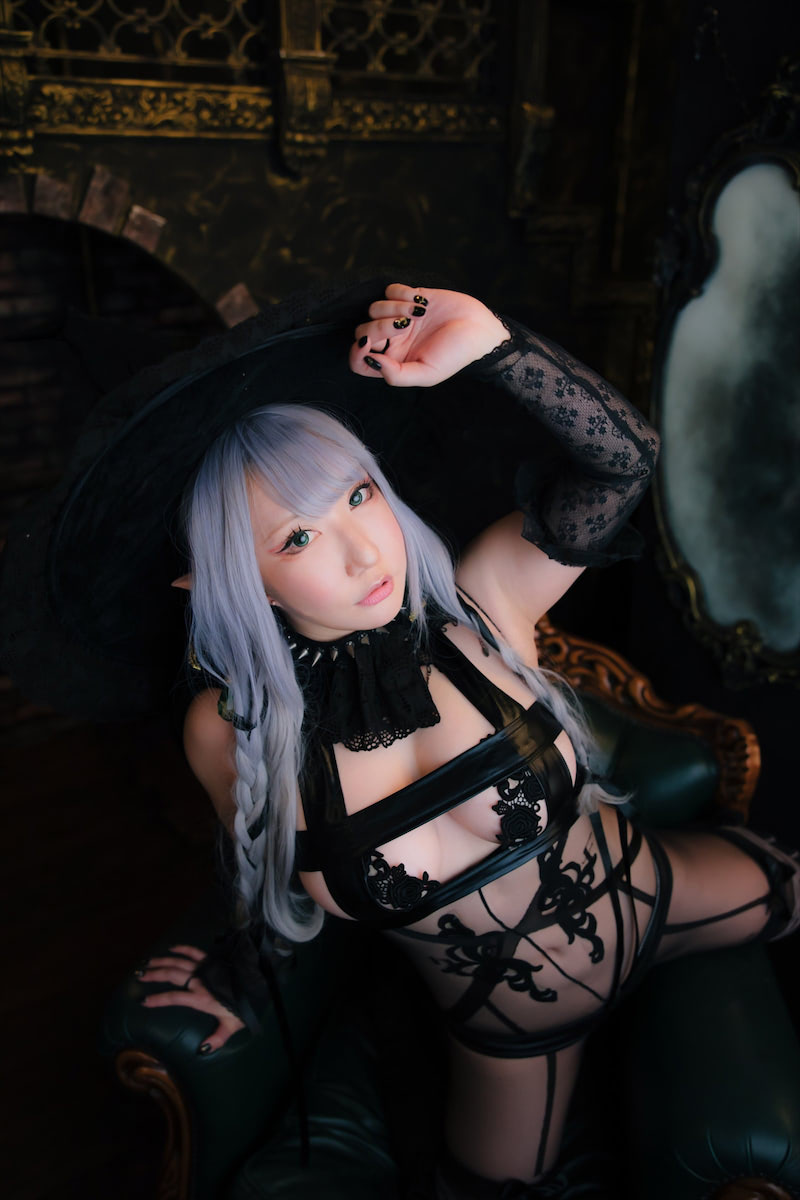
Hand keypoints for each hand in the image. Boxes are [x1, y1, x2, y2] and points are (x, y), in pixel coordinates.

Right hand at [137, 943, 244, 1053]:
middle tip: (140, 976)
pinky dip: (182, 948)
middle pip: (172, 975)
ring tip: (147, 963)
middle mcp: (199, 981)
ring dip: (162, 961)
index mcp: (200, 998)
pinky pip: (194, 952)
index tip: (143, 1001)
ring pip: (179, 962)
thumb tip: (201, 1051)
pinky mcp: (211, 960)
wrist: (257, 986)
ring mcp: (204, 968)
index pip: (174, 997)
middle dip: (154, 975)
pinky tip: (171, 948)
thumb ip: (216, 1039)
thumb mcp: (231, 1026)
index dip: (158, 999)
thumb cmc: (243, 1007)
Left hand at [348, 283, 508, 386]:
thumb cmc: (456, 355)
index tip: (369, 344)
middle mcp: (393, 340)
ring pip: (374, 308)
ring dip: (393, 308)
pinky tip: (420, 301)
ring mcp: (399, 317)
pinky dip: (401, 292)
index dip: (356, 353)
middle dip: (379, 326)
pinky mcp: (410, 296)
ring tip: (418, 313)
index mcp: (394, 362)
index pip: (359, 361)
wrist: (479, 330)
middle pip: (363, 330)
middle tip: (404, 326)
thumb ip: (397, 375)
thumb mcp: (427, 374)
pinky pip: (390, 290)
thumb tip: (372, 361)